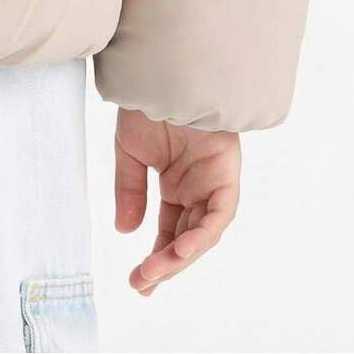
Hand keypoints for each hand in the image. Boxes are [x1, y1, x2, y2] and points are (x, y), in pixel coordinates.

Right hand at [115, 107, 240, 292]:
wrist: (162, 69)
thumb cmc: (147, 102)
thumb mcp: (130, 151)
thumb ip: (130, 190)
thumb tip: (126, 231)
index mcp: (178, 184)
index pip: (171, 230)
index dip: (156, 258)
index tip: (139, 282)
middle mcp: (199, 187)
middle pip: (188, 237)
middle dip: (166, 264)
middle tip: (142, 284)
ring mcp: (215, 181)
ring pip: (204, 231)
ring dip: (182, 255)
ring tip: (155, 271)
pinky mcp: (227, 172)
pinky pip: (220, 212)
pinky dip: (203, 233)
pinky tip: (182, 249)